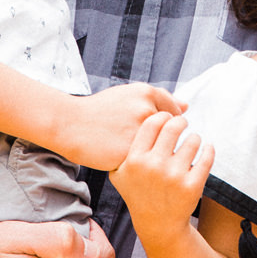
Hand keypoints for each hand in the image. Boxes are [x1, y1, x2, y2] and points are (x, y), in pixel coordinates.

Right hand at [54, 82, 180, 170]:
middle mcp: (145, 112)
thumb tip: (186, 107)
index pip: (175, 113)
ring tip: (136, 150)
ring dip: (156, 153)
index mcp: (146, 94)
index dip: (166, 125)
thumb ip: (159, 98)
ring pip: (161, 149)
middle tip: (144, 142)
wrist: (71, 125)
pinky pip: (147, 162)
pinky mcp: (130, 154)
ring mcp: (138, 135)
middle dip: (163, 140)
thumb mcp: (128, 95)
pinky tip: (127, 157)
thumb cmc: (101, 110)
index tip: (152, 129)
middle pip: (170, 132)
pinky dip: (143, 164)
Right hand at [111, 111, 213, 246]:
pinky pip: (207, 156)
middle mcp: (153, 167)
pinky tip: (206, 147)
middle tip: (182, 122)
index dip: (162, 116)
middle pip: (173, 127)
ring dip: (194, 137)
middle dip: (181, 121)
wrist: (158, 224)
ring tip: (192, 140)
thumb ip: (119, 149)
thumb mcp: (119, 173)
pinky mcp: (192, 186)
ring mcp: (174, 177)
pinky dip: (209, 149)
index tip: (167, 117)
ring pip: (193, 140)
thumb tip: (128, 119)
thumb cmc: (138, 192)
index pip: (152, 123)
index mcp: (134, 160)